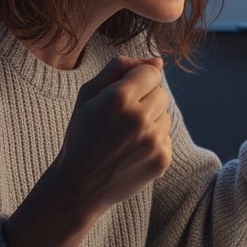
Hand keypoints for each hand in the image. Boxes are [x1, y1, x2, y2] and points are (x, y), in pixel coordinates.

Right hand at [53, 55, 171, 215]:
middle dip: (145, 100)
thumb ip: (119, 68)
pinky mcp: (162, 159)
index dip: (137, 81)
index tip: (123, 95)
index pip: (151, 72)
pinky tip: (131, 152)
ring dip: (150, 121)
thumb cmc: (81, 135)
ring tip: (125, 137)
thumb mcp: (88, 95)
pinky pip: (167, 137)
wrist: (79, 186)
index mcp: (118, 98)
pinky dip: (153, 142)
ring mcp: (152, 141)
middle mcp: (139, 118)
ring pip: (166, 116)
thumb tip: (158, 61)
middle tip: (121, 119)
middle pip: (162, 93)